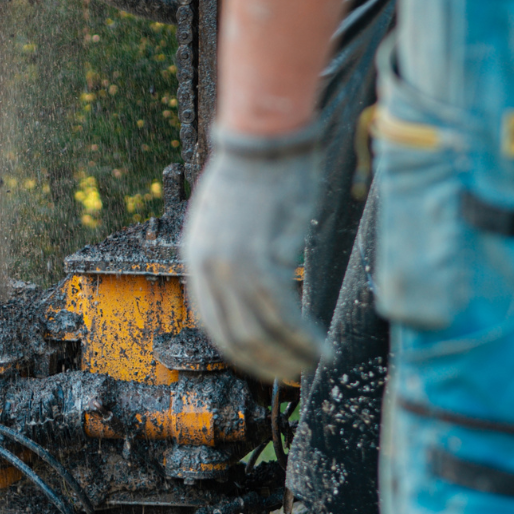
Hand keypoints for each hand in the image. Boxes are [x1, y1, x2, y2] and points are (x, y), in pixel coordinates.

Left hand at [180, 124, 327, 380]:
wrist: (265, 138)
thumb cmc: (258, 171)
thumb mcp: (228, 219)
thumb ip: (232, 255)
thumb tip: (255, 286)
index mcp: (194, 258)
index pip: (211, 322)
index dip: (239, 350)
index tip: (265, 362)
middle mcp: (206, 267)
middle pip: (234, 334)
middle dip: (265, 362)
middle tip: (293, 374)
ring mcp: (232, 265)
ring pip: (260, 331)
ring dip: (289, 355)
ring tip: (314, 364)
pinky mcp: (263, 259)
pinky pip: (283, 314)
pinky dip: (303, 337)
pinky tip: (320, 346)